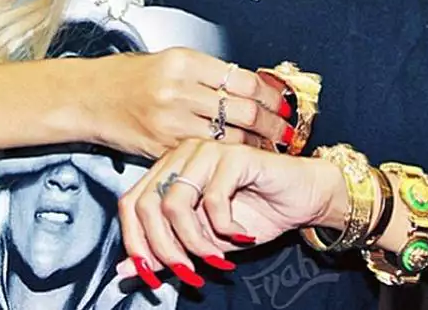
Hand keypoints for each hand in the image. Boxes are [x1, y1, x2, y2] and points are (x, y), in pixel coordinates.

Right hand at [85, 47, 293, 158]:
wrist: (90, 96)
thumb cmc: (129, 76)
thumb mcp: (170, 60)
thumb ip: (206, 73)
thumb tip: (246, 86)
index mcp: (184, 61)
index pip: (243, 79)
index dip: (270, 95)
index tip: (282, 103)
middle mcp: (179, 90)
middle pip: (242, 110)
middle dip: (271, 124)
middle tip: (286, 130)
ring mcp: (170, 121)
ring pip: (228, 137)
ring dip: (254, 145)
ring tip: (268, 146)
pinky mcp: (162, 147)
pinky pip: (204, 154)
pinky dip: (225, 158)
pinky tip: (237, 157)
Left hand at [117, 138, 344, 287]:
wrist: (301, 198)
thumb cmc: (253, 215)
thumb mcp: (204, 241)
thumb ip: (166, 250)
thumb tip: (126, 271)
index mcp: (168, 169)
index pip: (130, 203)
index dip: (135, 243)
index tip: (151, 275)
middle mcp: (181, 154)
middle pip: (147, 205)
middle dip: (164, 249)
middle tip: (188, 272)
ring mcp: (206, 151)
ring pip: (174, 203)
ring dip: (194, 242)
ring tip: (216, 257)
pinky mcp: (233, 155)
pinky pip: (213, 200)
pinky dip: (225, 229)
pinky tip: (240, 235)